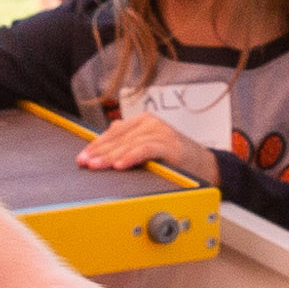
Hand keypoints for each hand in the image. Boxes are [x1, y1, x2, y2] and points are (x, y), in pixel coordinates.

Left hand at [73, 113, 209, 180]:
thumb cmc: (175, 159)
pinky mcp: (169, 144)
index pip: (114, 132)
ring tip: (97, 165)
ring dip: (110, 156)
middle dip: (99, 151)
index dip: (96, 144)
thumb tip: (102, 149)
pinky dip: (131, 157)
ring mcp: (160, 132)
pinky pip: (145, 149)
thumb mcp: (148, 149)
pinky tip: (120, 165)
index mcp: (143, 122)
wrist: (205, 166)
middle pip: (118, 137)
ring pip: (129, 143)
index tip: (82, 156)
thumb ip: (129, 145)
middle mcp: (150, 123)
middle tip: (84, 162)